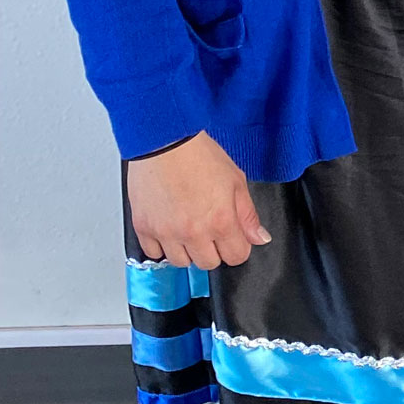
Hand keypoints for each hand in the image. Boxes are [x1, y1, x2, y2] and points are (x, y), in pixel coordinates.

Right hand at [127, 134, 269, 268]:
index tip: (232, 237)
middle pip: (208, 263)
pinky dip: (161, 244)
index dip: (237, 246)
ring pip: (180, 262)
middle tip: (208, 228)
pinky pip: (153, 252)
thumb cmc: (199, 155)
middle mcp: (193, 232)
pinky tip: (168, 226)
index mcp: (220, 221)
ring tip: (187, 226)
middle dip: (212, 249)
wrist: (164, 141)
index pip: (236, 257)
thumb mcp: (236, 180)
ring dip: (186, 249)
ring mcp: (166, 233)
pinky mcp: (144, 228)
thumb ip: (248, 215)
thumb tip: (259, 237)